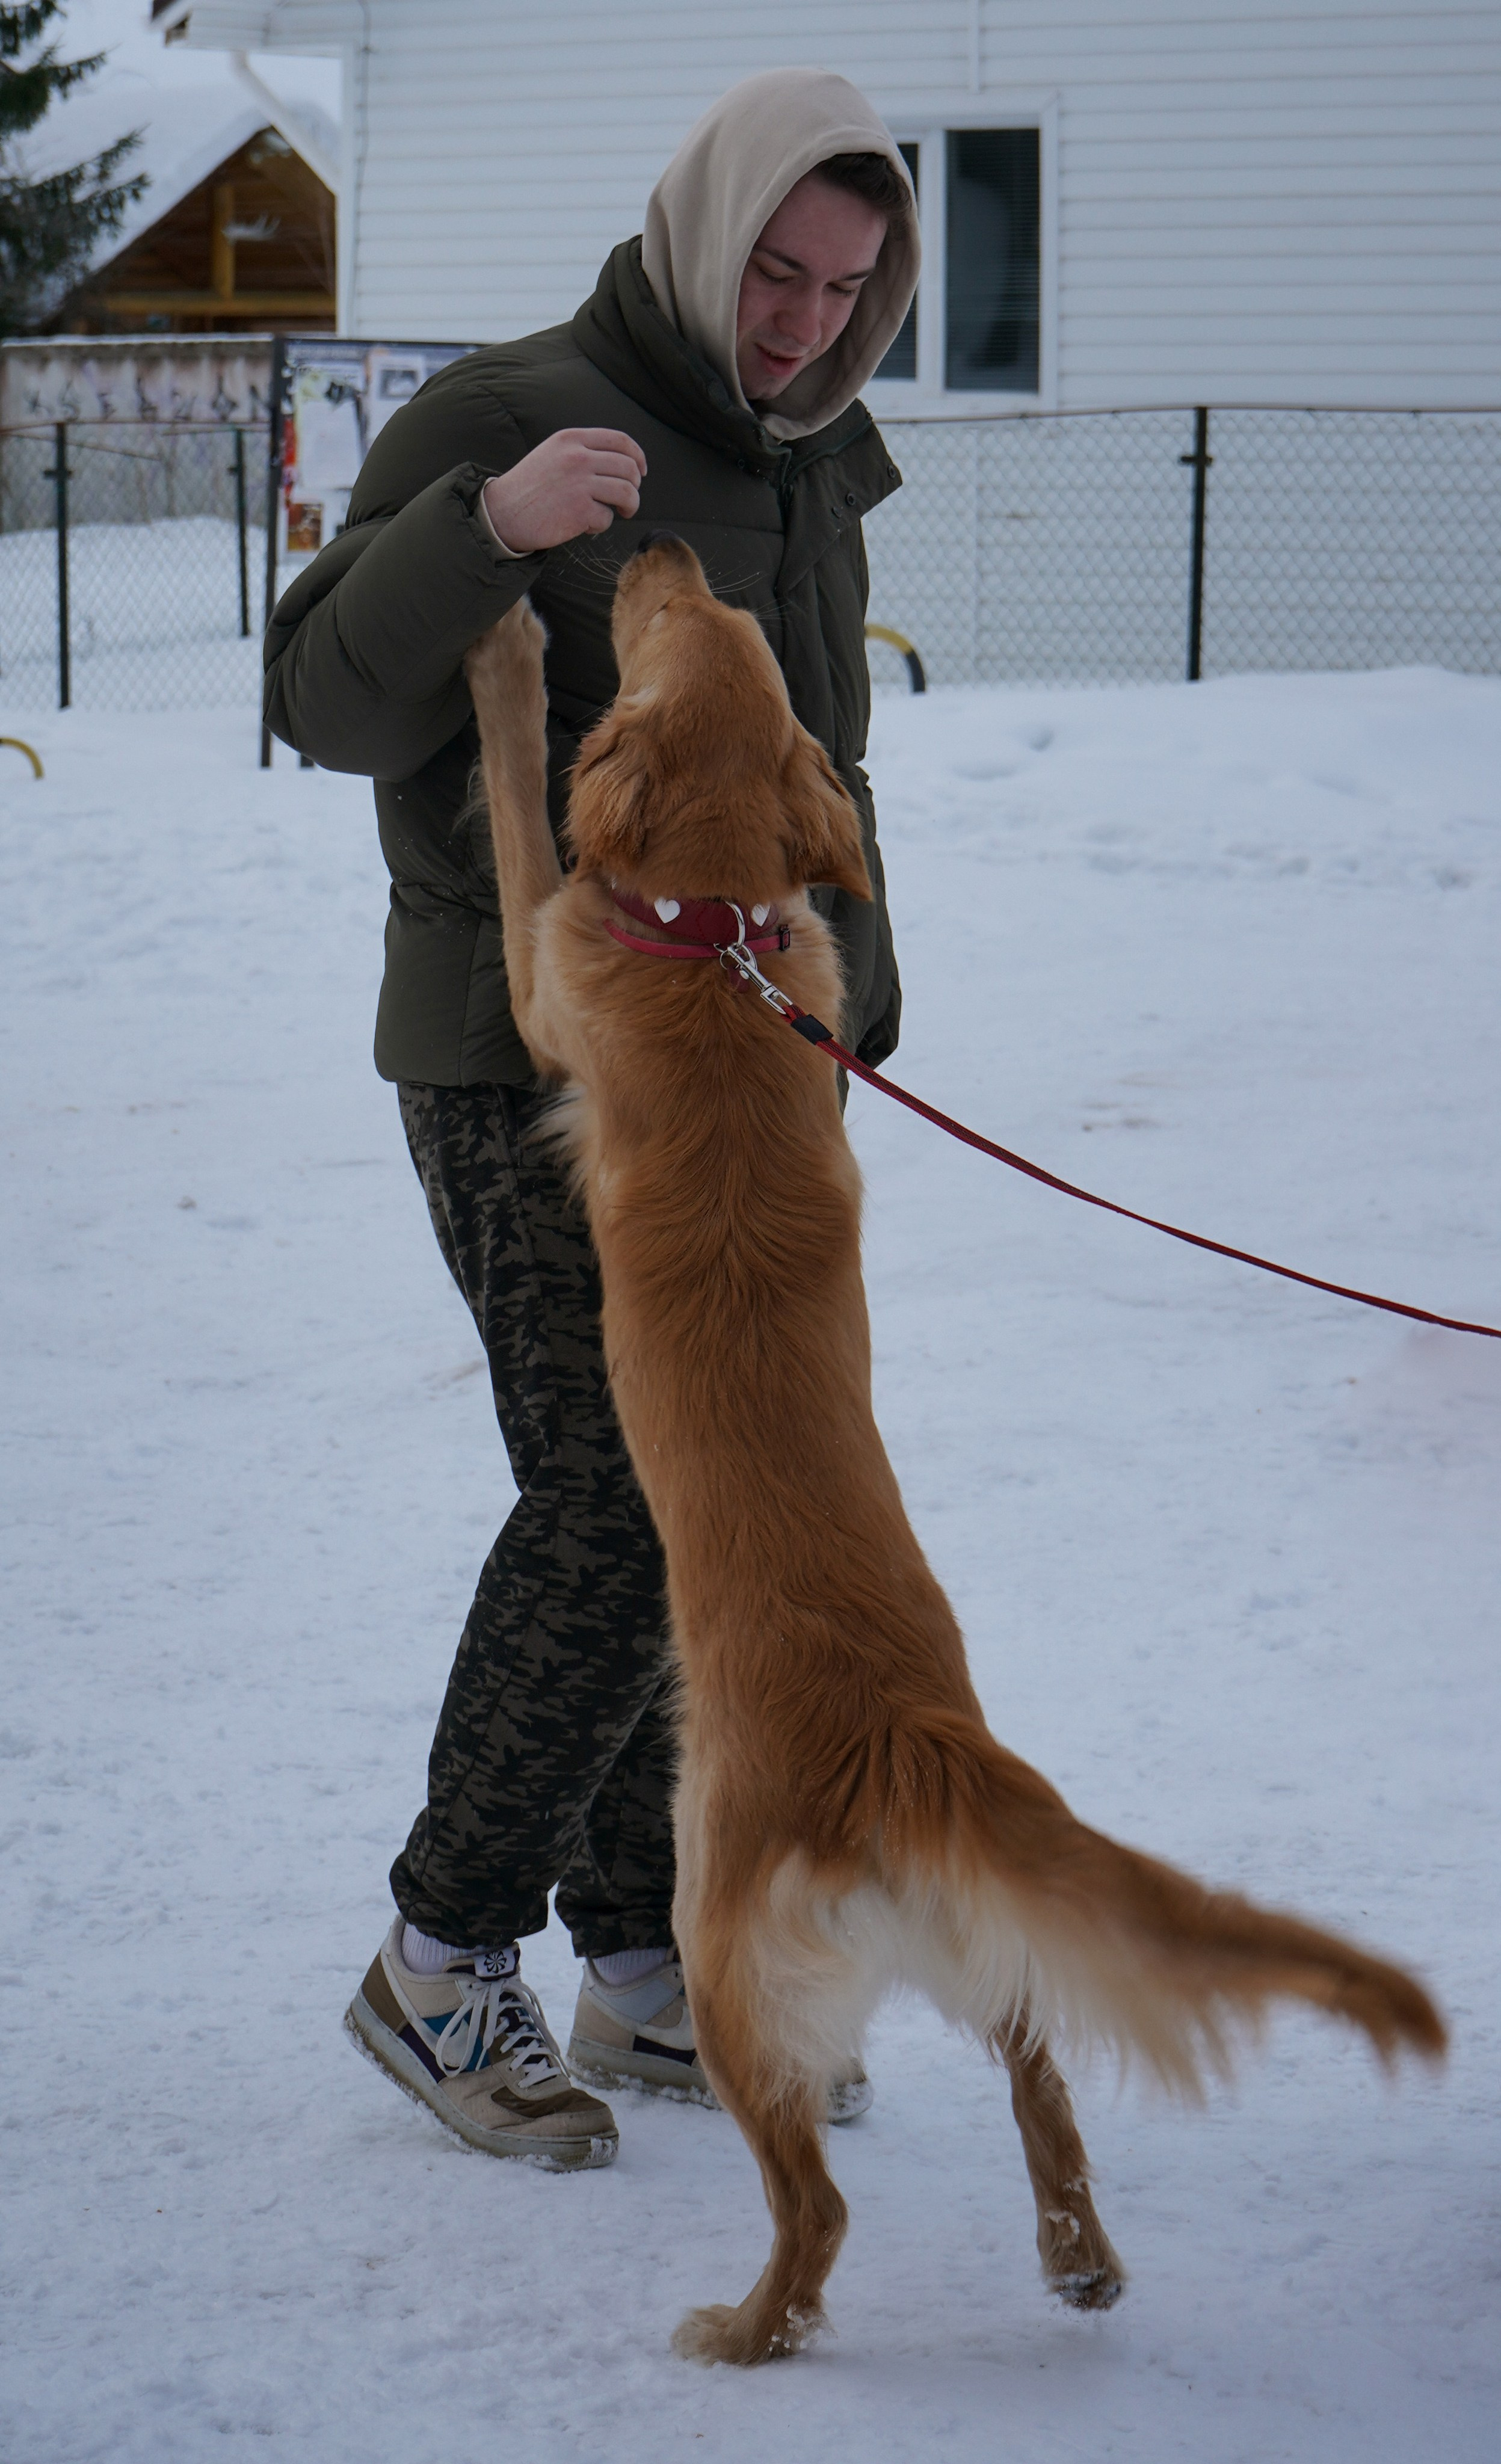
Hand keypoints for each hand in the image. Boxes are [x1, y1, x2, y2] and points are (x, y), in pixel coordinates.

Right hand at [482, 429, 646, 551]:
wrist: (504, 513)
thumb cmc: (530, 487)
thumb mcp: (553, 453)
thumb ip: (582, 451)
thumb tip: (620, 463)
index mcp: (571, 439)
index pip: (620, 440)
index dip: (637, 456)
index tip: (641, 471)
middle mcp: (577, 457)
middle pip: (628, 467)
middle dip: (635, 485)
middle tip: (628, 498)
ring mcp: (579, 484)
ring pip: (627, 492)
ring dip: (630, 505)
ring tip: (622, 512)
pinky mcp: (579, 511)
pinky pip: (607, 517)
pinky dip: (601, 524)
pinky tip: (586, 525)